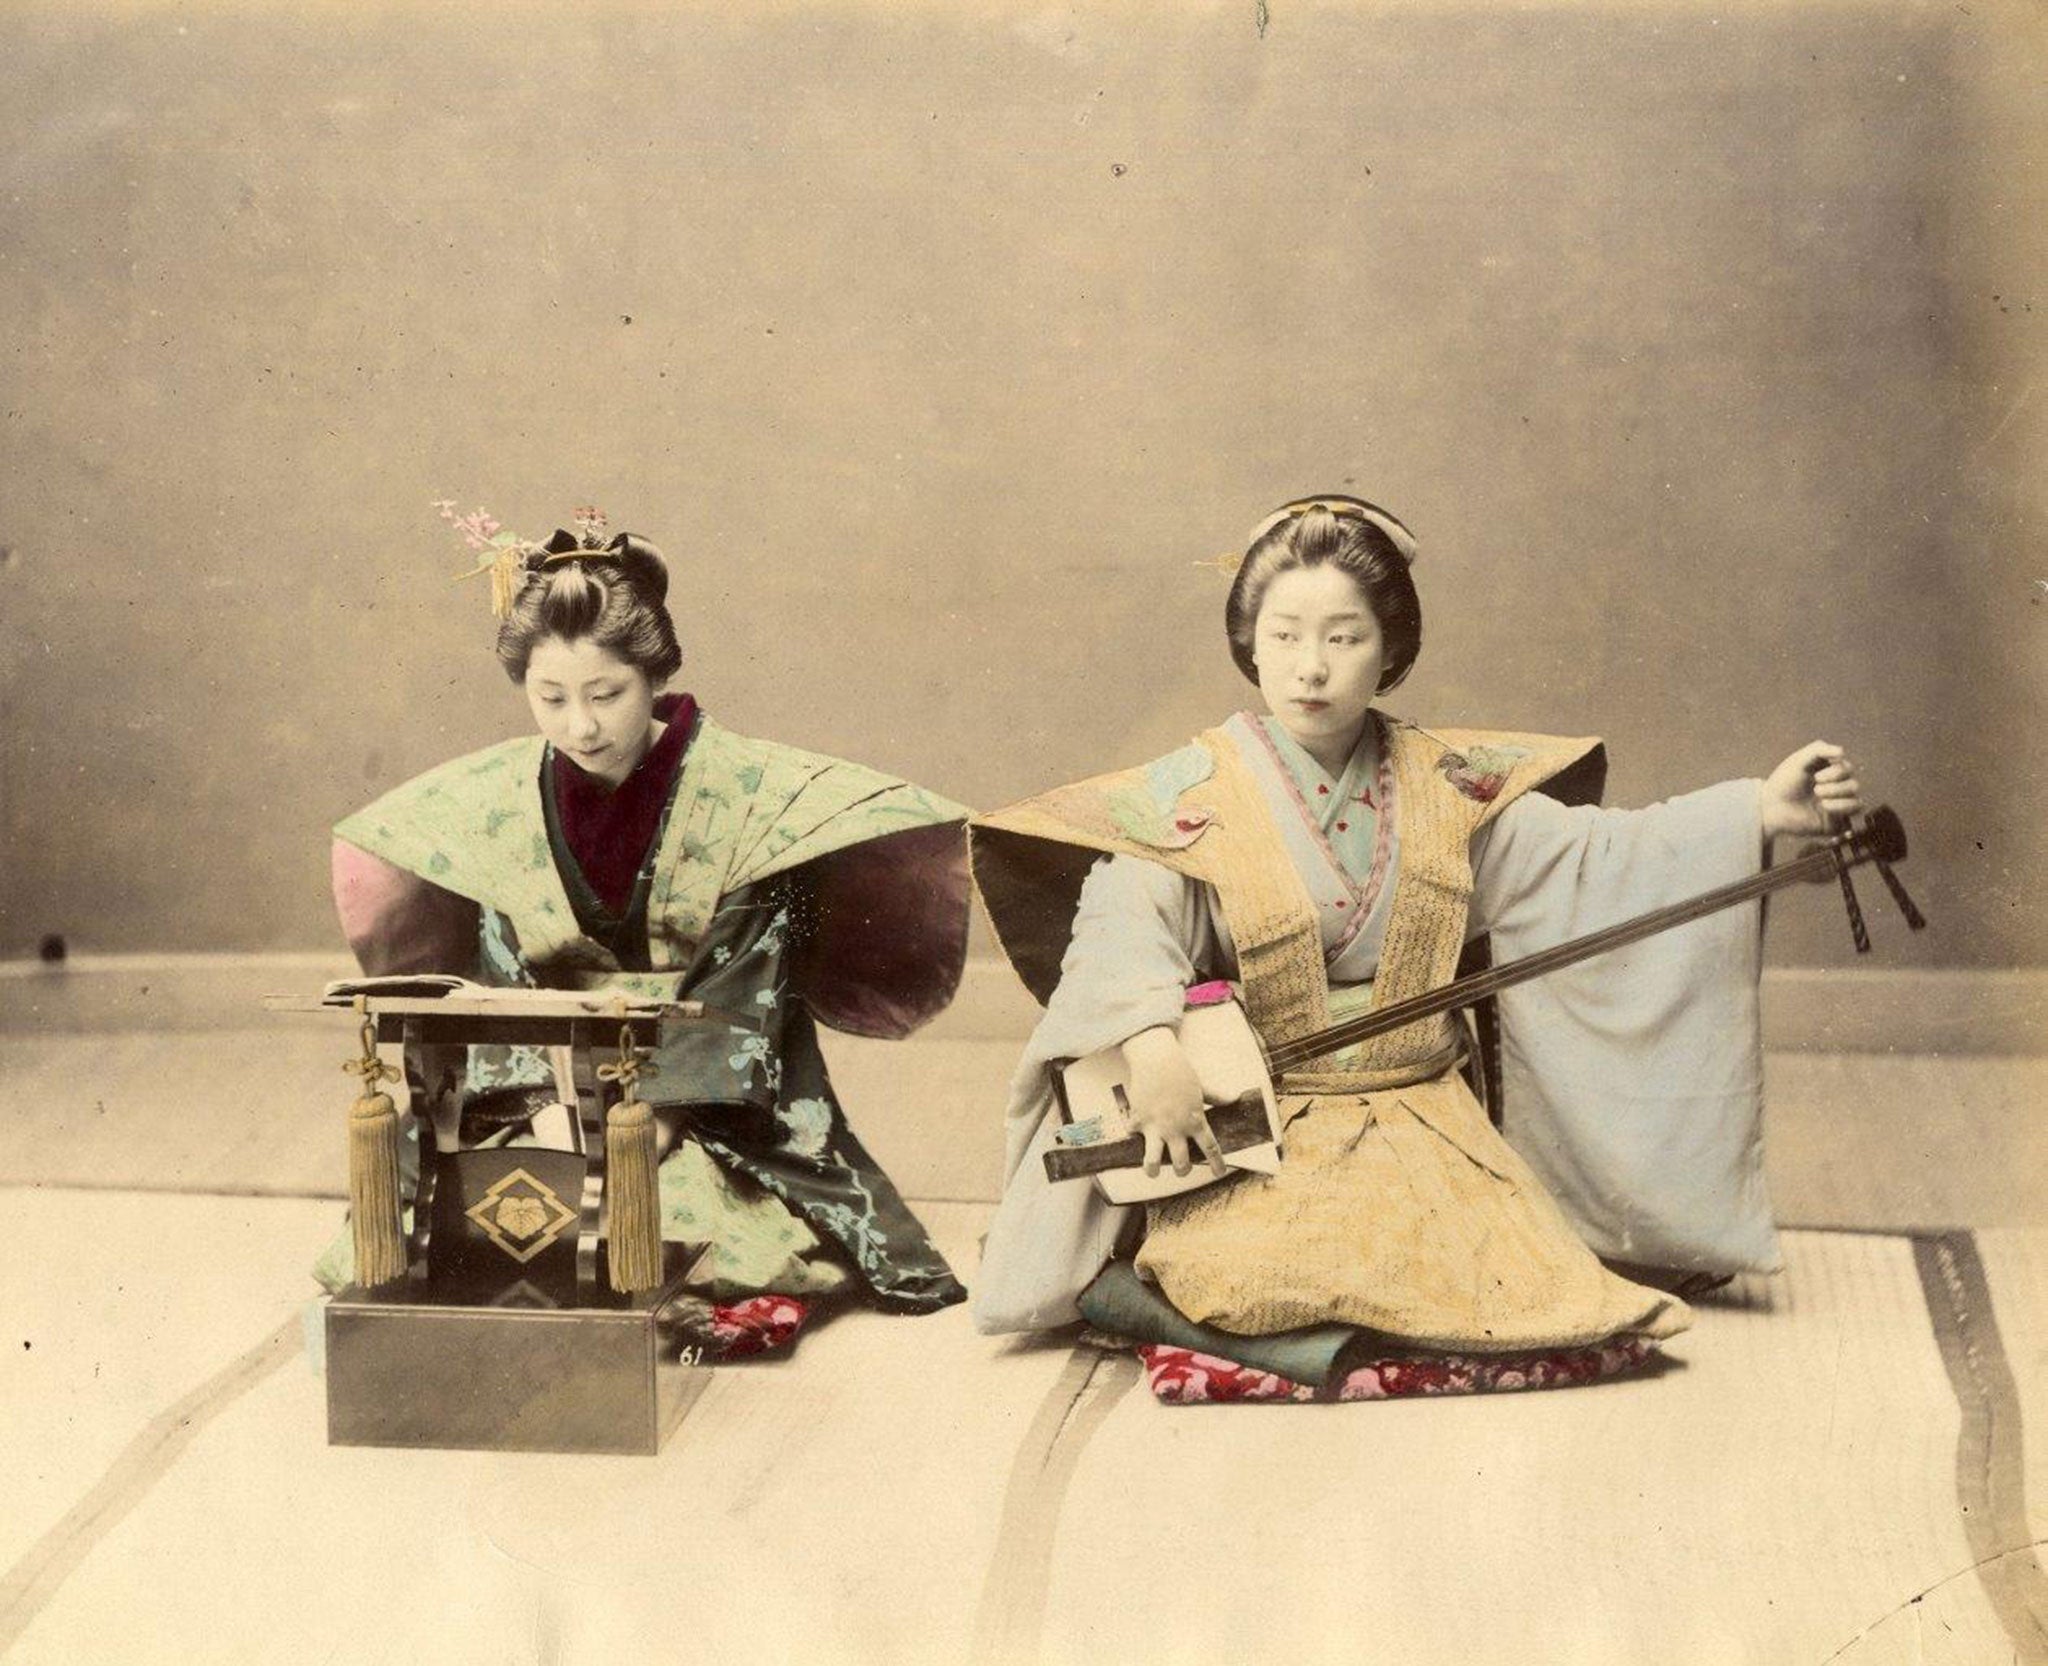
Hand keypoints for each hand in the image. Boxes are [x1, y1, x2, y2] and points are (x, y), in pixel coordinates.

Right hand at [1120, 1027, 1227, 1179]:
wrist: (1156, 1059)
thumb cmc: (1180, 1071)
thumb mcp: (1202, 1086)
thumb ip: (1217, 1097)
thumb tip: (1234, 1097)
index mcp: (1195, 1121)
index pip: (1210, 1148)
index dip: (1216, 1163)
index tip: (1218, 1172)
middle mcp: (1176, 1129)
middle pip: (1181, 1163)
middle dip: (1183, 1170)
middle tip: (1181, 1167)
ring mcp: (1156, 1127)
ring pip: (1153, 1162)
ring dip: (1153, 1169)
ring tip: (1153, 1170)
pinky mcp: (1137, 1120)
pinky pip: (1133, 1136)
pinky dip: (1133, 1135)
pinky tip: (1134, 1132)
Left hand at [1761, 742, 1864, 838]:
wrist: (1770, 807)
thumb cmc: (1783, 783)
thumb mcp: (1799, 760)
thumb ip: (1819, 749)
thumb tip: (1842, 752)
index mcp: (1829, 774)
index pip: (1847, 769)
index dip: (1836, 771)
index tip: (1816, 776)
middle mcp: (1835, 790)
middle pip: (1853, 784)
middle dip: (1835, 786)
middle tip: (1815, 789)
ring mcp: (1836, 806)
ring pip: (1856, 800)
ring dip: (1838, 796)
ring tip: (1820, 800)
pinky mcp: (1835, 822)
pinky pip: (1853, 816)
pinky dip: (1842, 808)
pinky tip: (1825, 807)